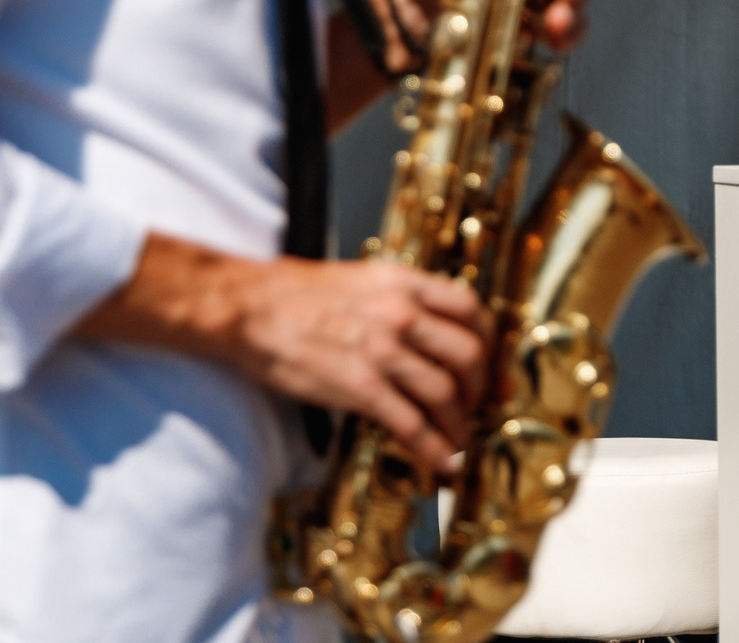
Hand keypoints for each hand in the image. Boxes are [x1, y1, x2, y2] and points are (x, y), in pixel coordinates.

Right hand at [232, 258, 490, 475]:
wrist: (251, 308)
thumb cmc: (299, 293)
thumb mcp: (363, 278)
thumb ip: (400, 297)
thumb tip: (430, 325)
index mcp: (403, 283)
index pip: (470, 308)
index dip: (487, 340)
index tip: (486, 360)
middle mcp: (401, 314)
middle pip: (468, 353)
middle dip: (478, 386)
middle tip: (475, 404)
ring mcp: (382, 351)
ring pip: (445, 393)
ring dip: (459, 423)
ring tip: (458, 437)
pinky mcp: (359, 387)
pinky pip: (411, 424)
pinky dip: (433, 447)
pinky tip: (442, 460)